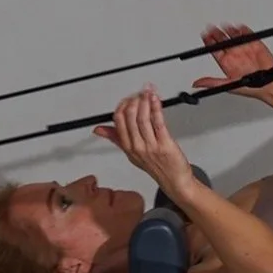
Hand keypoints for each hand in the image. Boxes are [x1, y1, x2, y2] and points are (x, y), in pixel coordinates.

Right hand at [93, 86, 198, 204]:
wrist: (174, 181)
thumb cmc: (156, 167)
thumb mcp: (132, 153)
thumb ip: (115, 138)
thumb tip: (98, 129)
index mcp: (127, 147)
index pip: (118, 121)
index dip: (123, 106)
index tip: (129, 98)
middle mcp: (137, 146)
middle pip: (129, 118)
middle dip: (134, 100)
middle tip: (139, 92)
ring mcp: (150, 146)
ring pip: (142, 118)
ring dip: (145, 101)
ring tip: (147, 91)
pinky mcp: (164, 144)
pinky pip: (158, 122)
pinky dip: (156, 108)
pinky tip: (156, 99)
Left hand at [192, 23, 272, 99]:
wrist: (269, 84)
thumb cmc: (250, 88)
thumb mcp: (227, 85)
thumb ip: (212, 82)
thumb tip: (197, 84)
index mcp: (226, 63)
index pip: (214, 49)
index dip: (208, 41)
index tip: (204, 34)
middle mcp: (234, 55)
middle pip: (222, 40)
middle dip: (216, 32)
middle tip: (211, 26)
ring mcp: (244, 49)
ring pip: (234, 35)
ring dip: (229, 29)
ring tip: (224, 24)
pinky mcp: (255, 45)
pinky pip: (248, 34)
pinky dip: (243, 29)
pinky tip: (239, 26)